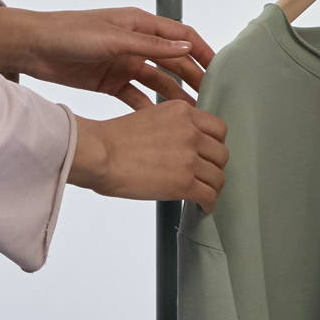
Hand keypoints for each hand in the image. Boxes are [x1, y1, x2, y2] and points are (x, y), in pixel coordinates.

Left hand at [0, 4, 214, 102]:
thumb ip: (149, 44)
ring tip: (189, 113)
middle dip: (192, 76)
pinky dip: (148, 105)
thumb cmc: (67, 32)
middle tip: (208, 96)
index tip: (218, 68)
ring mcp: (122, 62)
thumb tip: (185, 45)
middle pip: (172, 59)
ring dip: (173, 94)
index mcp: (138, 24)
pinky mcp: (109, 81)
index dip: (201, 50)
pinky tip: (159, 119)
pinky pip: (136, 95)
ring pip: (156, 79)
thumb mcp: (112, 38)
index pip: (180, 34)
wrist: (31, 47)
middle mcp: (134, 42)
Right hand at [69, 98, 229, 207]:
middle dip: (214, 166)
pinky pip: (209, 195)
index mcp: (182, 112)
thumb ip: (171, 126)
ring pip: (218, 176)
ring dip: (213, 187)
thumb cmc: (112, 139)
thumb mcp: (149, 116)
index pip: (218, 129)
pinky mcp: (184, 182)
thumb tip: (180, 145)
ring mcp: (189, 157)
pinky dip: (209, 203)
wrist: (98, 154)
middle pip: (221, 153)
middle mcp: (191, 132)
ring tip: (204, 194)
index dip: (215, 145)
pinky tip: (202, 207)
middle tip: (205, 176)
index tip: (208, 155)